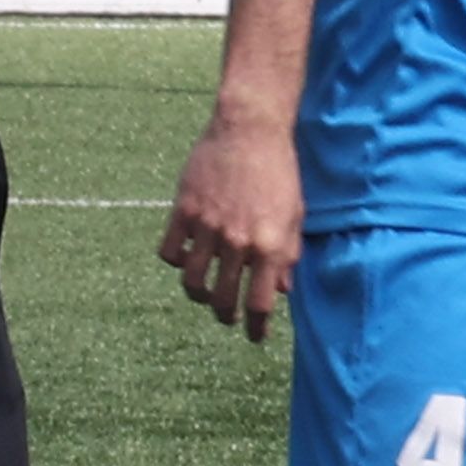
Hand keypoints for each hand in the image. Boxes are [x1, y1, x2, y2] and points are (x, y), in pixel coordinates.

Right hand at [159, 110, 306, 338]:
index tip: (254, 337)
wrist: (251, 128)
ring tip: (203, 292)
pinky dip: (177, 260)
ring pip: (192, 281)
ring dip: (197, 294)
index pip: (259, 304)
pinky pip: (171, 251)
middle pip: (222, 300)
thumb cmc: (279, 171)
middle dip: (224, 315)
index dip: (256, 328)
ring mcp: (208, 226)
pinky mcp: (184, 210)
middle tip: (226, 316)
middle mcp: (238, 241)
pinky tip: (186, 257)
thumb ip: (289, 255)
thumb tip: (282, 290)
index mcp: (270, 246)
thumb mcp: (295, 215)